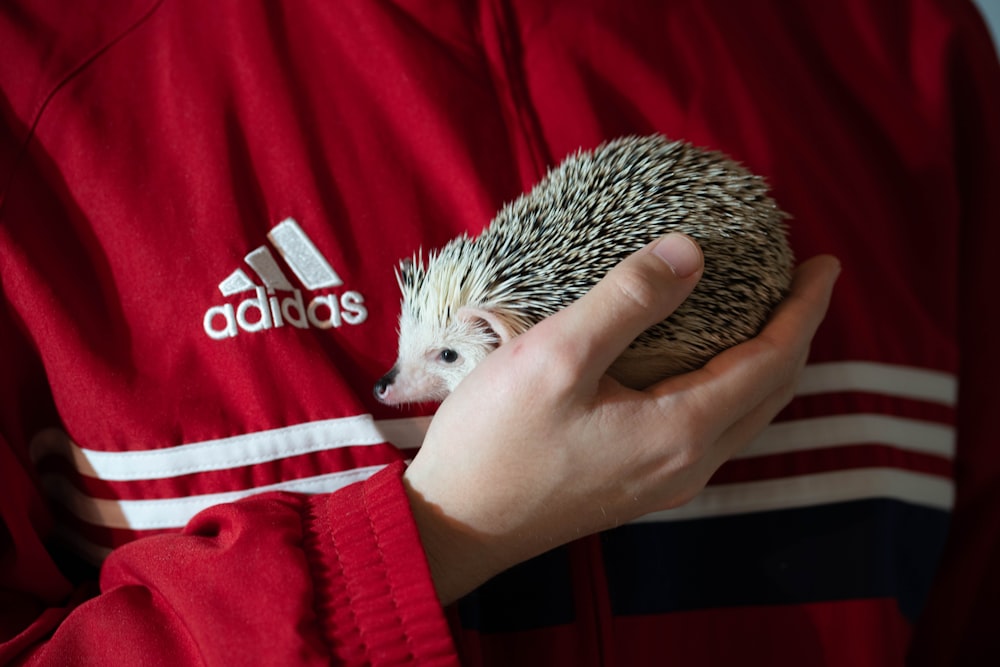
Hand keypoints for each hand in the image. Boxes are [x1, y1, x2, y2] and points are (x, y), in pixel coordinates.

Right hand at [403, 233, 839, 603]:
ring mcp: (664, 482)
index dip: (805, 309)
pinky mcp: (637, 486)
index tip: (823, 262)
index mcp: (680, 431)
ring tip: (764, 318)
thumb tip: (690, 252)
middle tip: (800, 284)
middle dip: (796, 335)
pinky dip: (730, 390)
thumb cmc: (495, 441)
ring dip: (765, 365)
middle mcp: (687, 464)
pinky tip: (703, 368)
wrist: (455, 525)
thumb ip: (627, 300)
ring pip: (744, 418)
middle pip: (771, 394)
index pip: (773, 362)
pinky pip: (711, 431)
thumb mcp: (555, 356)